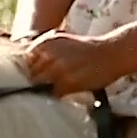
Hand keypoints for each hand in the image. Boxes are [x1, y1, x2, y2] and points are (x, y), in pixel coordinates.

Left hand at [19, 27, 136, 97]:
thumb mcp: (63, 41)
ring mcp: (57, 68)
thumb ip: (45, 50)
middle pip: (30, 73)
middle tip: (43, 86)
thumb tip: (25, 62)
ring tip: (53, 90)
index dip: (29, 69)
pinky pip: (53, 94)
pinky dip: (55, 96)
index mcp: (46, 41)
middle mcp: (49, 53)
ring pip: (39, 85)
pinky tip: (63, 93)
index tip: (34, 74)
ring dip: (43, 90)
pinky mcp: (67, 82)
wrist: (112, 53)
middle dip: (35, 80)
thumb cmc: (88, 49)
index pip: (25, 59)